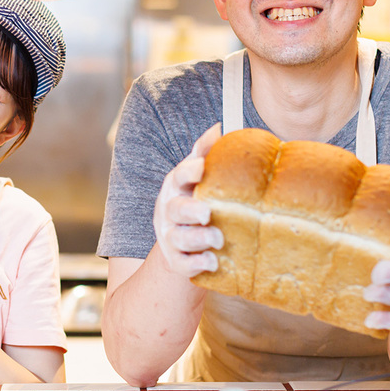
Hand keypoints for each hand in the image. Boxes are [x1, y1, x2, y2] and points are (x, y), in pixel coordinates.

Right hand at [152, 123, 223, 277]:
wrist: (179, 244)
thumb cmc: (193, 202)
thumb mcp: (196, 178)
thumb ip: (205, 153)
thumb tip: (219, 127)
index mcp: (176, 188)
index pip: (179, 176)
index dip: (189, 171)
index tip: (203, 168)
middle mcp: (170, 212)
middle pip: (176, 209)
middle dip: (191, 210)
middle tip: (208, 213)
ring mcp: (172, 237)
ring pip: (179, 238)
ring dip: (198, 238)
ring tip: (217, 239)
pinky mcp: (177, 260)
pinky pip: (183, 264)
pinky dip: (196, 264)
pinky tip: (212, 261)